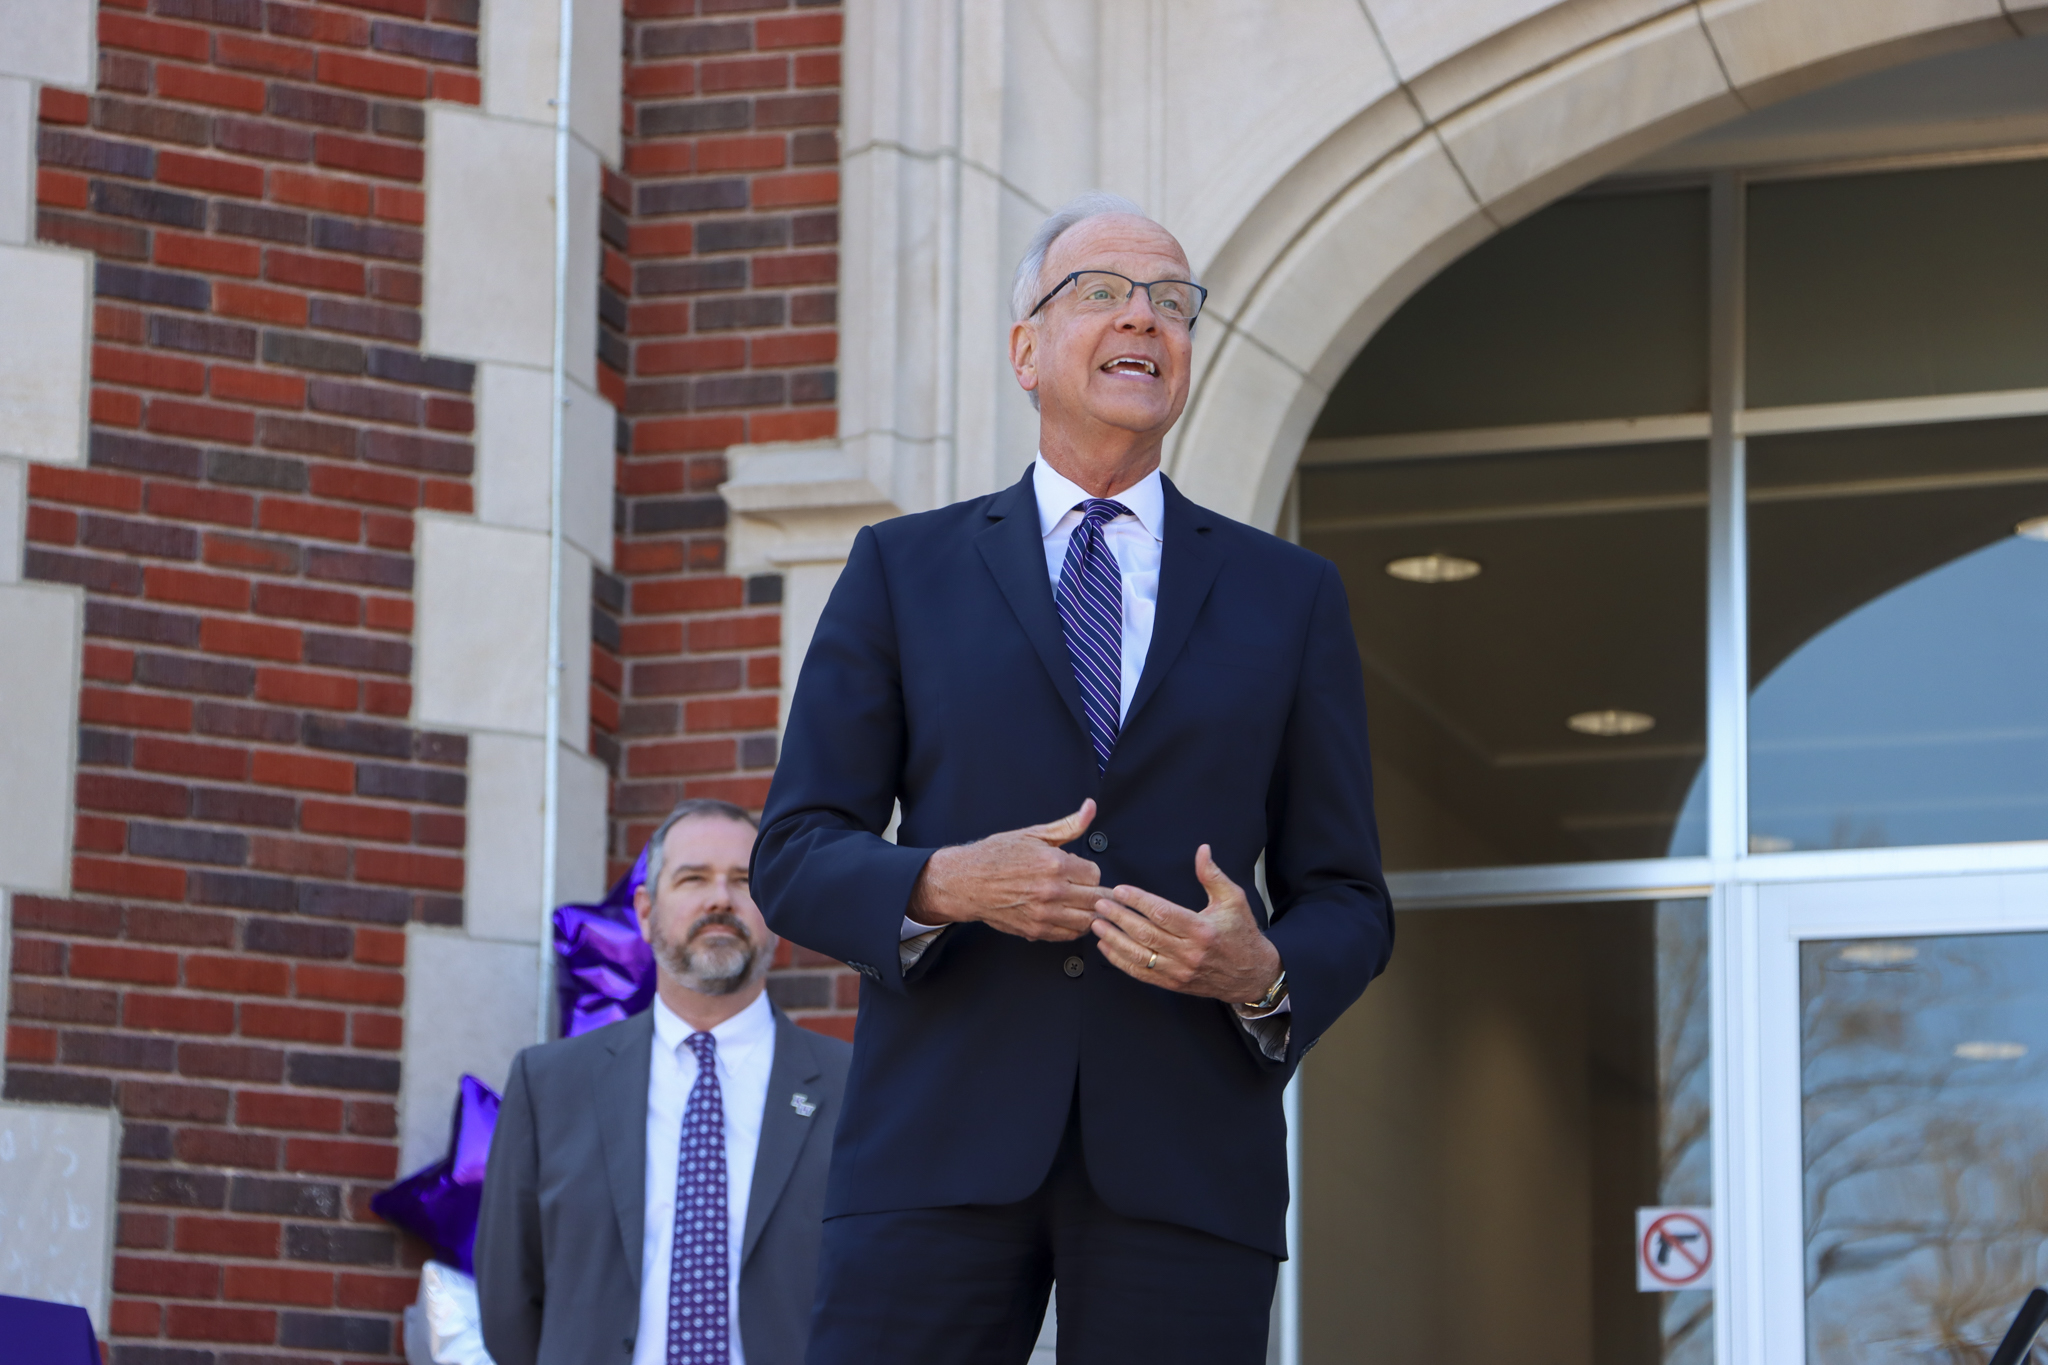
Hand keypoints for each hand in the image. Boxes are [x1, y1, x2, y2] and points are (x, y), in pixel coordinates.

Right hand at [907, 800, 1103, 942]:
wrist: (966, 882)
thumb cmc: (996, 856)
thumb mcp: (1033, 834)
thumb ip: (1068, 825)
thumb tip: (1090, 808)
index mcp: (1054, 864)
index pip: (1095, 874)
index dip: (1090, 871)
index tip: (1080, 871)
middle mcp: (1052, 891)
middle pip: (1096, 899)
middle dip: (1095, 892)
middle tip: (1087, 889)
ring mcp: (1044, 914)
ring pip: (1088, 920)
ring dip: (1088, 911)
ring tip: (1080, 903)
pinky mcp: (1036, 930)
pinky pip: (1070, 934)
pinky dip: (1074, 926)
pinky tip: (1067, 914)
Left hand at [1089, 844, 1281, 1002]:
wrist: (1251, 975)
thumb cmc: (1242, 934)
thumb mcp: (1234, 900)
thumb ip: (1213, 875)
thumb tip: (1202, 850)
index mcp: (1202, 930)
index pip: (1163, 913)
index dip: (1138, 901)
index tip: (1120, 890)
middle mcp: (1189, 952)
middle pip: (1146, 933)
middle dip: (1119, 917)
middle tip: (1101, 904)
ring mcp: (1179, 971)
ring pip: (1139, 955)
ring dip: (1114, 939)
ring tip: (1097, 924)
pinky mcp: (1173, 983)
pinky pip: (1141, 973)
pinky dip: (1120, 961)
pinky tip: (1107, 947)